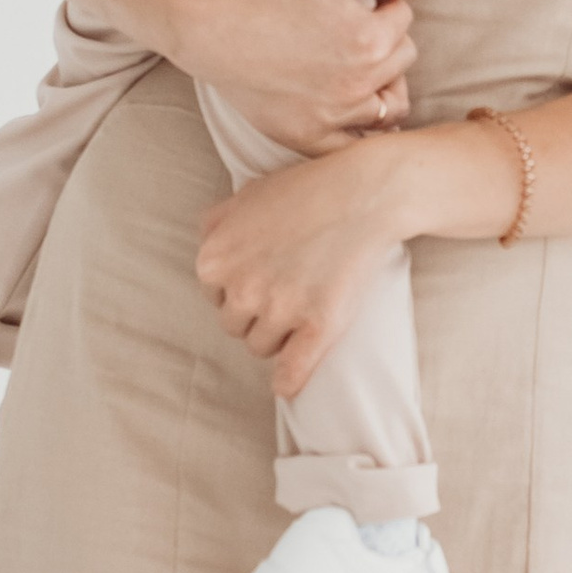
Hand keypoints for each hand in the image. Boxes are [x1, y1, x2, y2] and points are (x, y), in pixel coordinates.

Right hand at [170, 0, 416, 152]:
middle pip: (402, 61)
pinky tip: (359, 116)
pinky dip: (365, 134)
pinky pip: (354, 147)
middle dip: (388, 40)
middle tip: (356, 30)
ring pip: (389, 107)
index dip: (385, 3)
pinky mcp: (307, 136)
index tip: (360, 0)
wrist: (208, 25)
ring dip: (385, 84)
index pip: (404, 19)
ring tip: (362, 69)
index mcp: (369, 40)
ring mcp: (333, 115)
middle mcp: (358, 84)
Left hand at [195, 141, 408, 399]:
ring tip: (301, 308)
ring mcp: (279, 311)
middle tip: (287, 290)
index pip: (216, 298)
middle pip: (235, 326)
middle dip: (256, 313)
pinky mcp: (317, 326)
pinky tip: (288, 384)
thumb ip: (215, 225)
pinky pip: (290, 374)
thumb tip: (207, 253)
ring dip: (276, 336)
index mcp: (214, 261)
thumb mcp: (245, 195)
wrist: (364, 193)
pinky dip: (288, 381)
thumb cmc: (306, 189)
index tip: (265, 279)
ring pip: (260, 347)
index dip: (242, 289)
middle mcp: (241, 290)